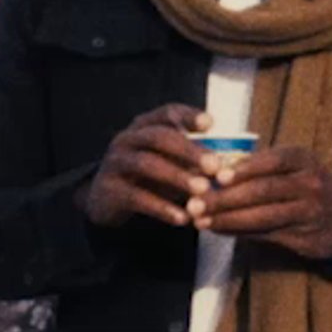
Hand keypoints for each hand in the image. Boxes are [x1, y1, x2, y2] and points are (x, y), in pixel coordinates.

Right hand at [81, 103, 208, 228]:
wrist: (105, 201)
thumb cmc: (145, 178)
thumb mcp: (167, 163)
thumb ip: (191, 161)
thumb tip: (226, 167)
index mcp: (143, 127)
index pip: (166, 113)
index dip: (187, 116)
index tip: (211, 124)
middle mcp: (127, 139)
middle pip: (158, 137)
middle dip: (189, 150)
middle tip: (214, 166)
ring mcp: (115, 163)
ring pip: (147, 164)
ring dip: (177, 177)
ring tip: (202, 190)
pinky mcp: (109, 189)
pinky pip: (137, 197)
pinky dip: (161, 207)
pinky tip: (182, 218)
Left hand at [199, 145, 331, 261]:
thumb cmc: (307, 187)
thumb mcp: (293, 167)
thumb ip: (259, 168)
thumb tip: (213, 173)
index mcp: (303, 160)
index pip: (273, 161)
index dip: (245, 169)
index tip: (218, 177)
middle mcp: (310, 184)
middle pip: (264, 191)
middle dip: (226, 198)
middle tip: (195, 202)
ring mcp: (309, 213)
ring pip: (263, 217)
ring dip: (228, 220)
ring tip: (201, 220)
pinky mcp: (305, 239)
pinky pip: (266, 235)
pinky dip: (239, 232)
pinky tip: (219, 229)